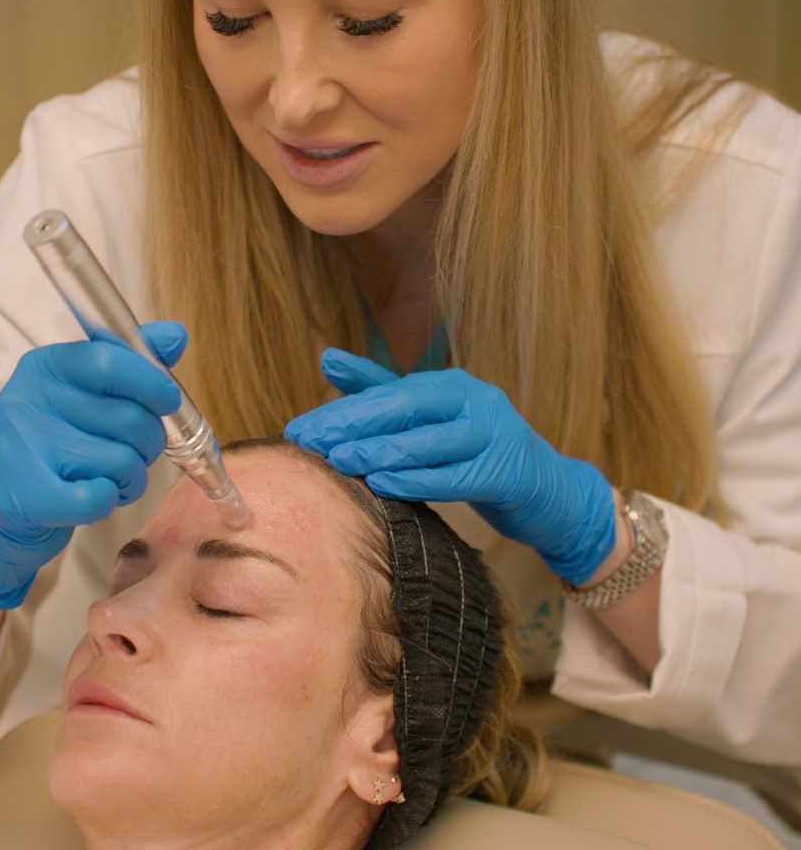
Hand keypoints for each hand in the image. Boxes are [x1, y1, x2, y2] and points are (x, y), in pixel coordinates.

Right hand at [0, 321, 186, 607]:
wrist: (12, 507)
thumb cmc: (62, 443)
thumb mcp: (92, 394)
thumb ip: (133, 362)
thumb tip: (176, 335)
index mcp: (45, 366)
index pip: (109, 360)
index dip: (152, 382)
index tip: (168, 401)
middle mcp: (26, 400)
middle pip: (127, 416)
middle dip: (149, 441)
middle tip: (136, 451)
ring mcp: (21, 448)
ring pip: (121, 460)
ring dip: (132, 477)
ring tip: (111, 477)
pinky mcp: (24, 496)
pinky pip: (98, 497)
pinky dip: (109, 500)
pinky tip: (93, 495)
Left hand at [285, 348, 615, 583]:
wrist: (549, 492)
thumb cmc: (477, 454)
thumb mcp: (431, 420)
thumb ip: (380, 391)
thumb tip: (326, 357)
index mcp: (449, 384)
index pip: (386, 393)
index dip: (340, 410)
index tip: (299, 428)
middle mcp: (472, 399)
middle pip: (404, 408)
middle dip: (352, 424)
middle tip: (309, 441)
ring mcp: (493, 433)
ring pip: (428, 441)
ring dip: (379, 451)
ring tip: (339, 460)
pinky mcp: (508, 471)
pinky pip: (455, 475)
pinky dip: (417, 479)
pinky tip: (383, 484)